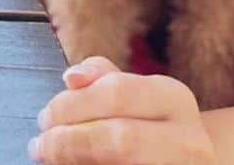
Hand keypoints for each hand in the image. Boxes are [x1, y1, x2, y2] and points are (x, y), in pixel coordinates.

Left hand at [30, 57, 216, 163]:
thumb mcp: (138, 94)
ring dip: (74, 162)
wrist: (193, 164)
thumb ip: (104, 78)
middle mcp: (189, 139)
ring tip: (51, 158)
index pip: (117, 93)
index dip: (71, 105)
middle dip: (70, 141)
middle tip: (40, 145)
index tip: (43, 117)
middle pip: (120, 139)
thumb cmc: (152, 125)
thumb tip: (72, 77)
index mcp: (176, 98)